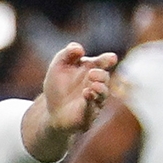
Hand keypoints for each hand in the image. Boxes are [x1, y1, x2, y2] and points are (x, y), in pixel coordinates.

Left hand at [25, 45, 117, 159]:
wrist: (51, 112)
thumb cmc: (57, 88)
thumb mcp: (58, 66)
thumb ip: (67, 53)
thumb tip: (79, 48)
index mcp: (90, 70)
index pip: (103, 62)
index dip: (108, 60)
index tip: (111, 58)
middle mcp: (95, 84)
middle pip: (105, 77)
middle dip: (101, 75)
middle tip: (91, 74)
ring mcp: (95, 100)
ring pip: (103, 94)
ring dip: (100, 88)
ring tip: (91, 85)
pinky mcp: (90, 114)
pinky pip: (94, 108)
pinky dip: (92, 101)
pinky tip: (87, 94)